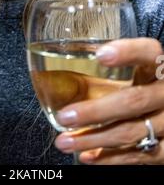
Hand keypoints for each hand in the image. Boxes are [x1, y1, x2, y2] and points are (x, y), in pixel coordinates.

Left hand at [54, 38, 163, 163]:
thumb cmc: (142, 91)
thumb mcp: (131, 78)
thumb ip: (104, 77)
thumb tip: (56, 81)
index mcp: (158, 68)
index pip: (148, 52)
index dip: (127, 52)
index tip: (100, 55)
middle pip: (134, 100)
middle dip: (96, 111)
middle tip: (66, 116)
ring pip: (132, 132)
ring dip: (93, 139)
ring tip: (65, 141)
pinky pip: (138, 156)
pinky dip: (110, 158)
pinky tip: (87, 156)